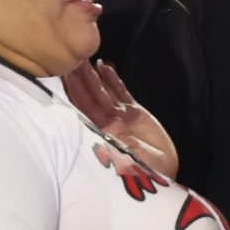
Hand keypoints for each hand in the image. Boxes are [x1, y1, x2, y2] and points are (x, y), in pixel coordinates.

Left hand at [63, 59, 180, 180]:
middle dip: (81, 79)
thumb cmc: (144, 170)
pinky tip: (105, 67)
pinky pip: (121, 93)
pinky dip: (113, 80)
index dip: (73, 92)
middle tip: (71, 59)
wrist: (165, 170)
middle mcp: (106, 123)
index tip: (64, 76)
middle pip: (89, 97)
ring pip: (103, 92)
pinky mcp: (135, 113)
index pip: (81, 109)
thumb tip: (103, 131)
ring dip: (94, 76)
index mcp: (99, 134)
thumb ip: (115, 145)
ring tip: (84, 59)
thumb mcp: (126, 160)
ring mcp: (119, 117)